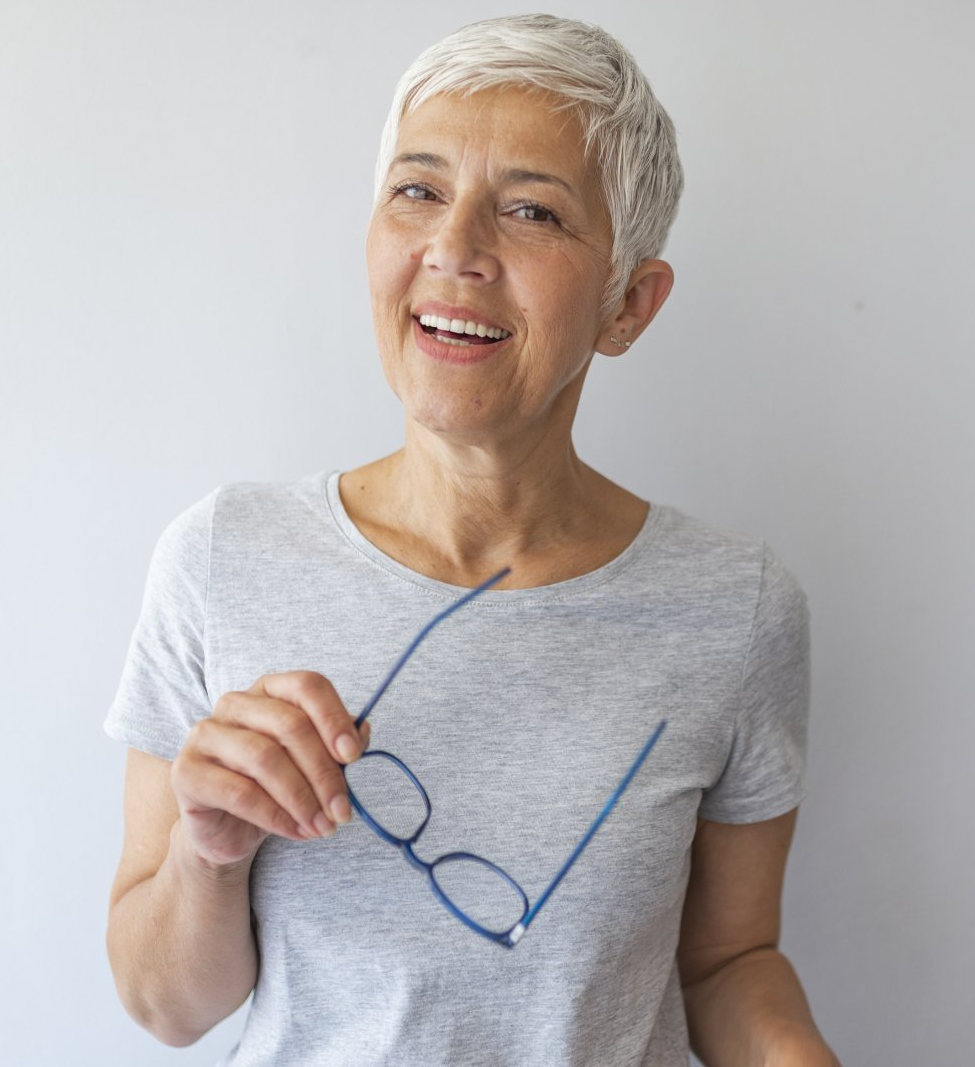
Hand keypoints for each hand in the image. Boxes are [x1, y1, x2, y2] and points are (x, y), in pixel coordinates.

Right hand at [170, 671, 368, 867]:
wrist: (229, 830)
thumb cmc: (276, 787)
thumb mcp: (314, 765)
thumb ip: (339, 748)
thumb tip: (364, 733)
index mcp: (270, 690)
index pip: (307, 686)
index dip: (334, 718)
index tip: (354, 756)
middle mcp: (235, 703)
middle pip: (290, 725)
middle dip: (323, 772)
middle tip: (343, 810)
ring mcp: (205, 734)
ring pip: (265, 758)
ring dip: (302, 798)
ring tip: (323, 826)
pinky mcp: (186, 771)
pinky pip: (239, 792)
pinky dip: (275, 816)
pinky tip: (296, 831)